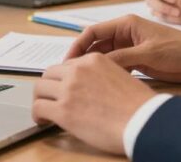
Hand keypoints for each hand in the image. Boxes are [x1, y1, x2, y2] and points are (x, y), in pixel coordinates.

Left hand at [32, 52, 154, 154]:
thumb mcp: (120, 76)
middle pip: (49, 74)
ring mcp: (69, 89)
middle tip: (50, 99)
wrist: (143, 120)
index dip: (63, 79)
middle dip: (48, 87)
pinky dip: (37, 115)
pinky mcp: (63, 110)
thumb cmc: (139, 105)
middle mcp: (79, 70)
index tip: (62, 89)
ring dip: (41, 99)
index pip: (67, 65)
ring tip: (44, 111)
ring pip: (40, 88)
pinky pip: (39, 107)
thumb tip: (89, 89)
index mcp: (94, 60)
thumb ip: (100, 77)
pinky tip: (43, 121)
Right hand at [67, 15, 180, 82]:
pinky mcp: (135, 60)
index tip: (67, 62)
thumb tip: (97, 66)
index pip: (93, 32)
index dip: (78, 45)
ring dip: (93, 67)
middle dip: (82, 58)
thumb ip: (122, 58)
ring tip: (80, 82)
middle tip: (69, 76)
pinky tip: (98, 84)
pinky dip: (106, 73)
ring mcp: (130, 47)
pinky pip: (115, 65)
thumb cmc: (178, 50)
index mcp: (126, 24)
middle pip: (95, 45)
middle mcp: (124, 34)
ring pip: (103, 57)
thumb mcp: (148, 54)